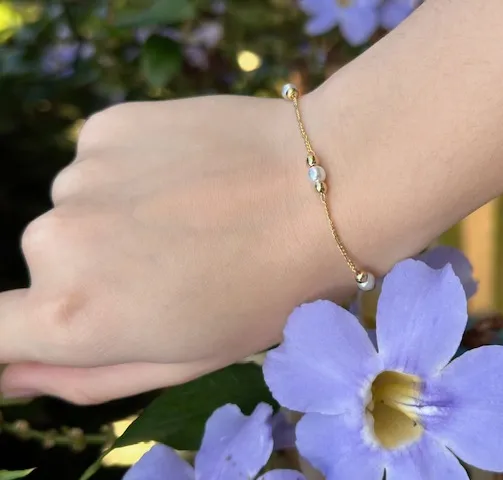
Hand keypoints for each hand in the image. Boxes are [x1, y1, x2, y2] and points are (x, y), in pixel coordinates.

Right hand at [0, 94, 354, 403]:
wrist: (329, 186)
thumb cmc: (268, 291)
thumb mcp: (186, 358)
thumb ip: (89, 375)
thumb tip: (15, 374)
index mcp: (76, 315)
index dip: (19, 334)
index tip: (70, 319)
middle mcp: (54, 241)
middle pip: (49, 267)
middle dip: (102, 273)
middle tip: (183, 264)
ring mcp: (79, 174)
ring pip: (81, 209)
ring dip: (124, 218)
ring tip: (198, 216)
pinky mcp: (108, 125)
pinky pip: (105, 163)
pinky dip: (136, 173)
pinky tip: (194, 176)